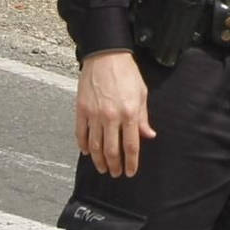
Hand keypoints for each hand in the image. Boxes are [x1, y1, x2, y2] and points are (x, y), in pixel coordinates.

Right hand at [75, 50, 156, 177]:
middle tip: (115, 173)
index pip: (131, 145)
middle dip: (114, 165)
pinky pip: (81, 133)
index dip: (131, 162)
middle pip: (111, 150)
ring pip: (95, 146)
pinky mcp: (81, 110)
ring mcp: (94, 114)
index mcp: (129, 113)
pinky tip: (87, 152)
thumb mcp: (142, 93)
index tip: (130, 171)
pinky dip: (83, 145)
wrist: (106, 56)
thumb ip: (143, 117)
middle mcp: (111, 117)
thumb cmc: (126, 72)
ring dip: (99, 160)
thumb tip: (148, 135)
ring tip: (102, 168)